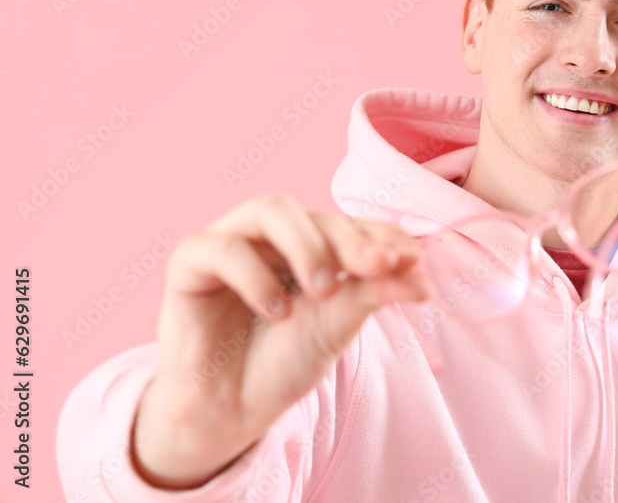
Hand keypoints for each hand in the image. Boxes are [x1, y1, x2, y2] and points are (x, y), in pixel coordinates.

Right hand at [130, 192, 432, 488]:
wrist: (230, 411)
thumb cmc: (283, 361)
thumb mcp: (338, 326)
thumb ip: (374, 293)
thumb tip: (424, 278)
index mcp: (312, 244)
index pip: (351, 224)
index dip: (383, 235)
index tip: (413, 259)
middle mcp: (273, 235)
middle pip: (316, 214)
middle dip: (351, 239)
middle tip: (378, 268)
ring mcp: (231, 241)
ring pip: (270, 209)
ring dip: (306, 244)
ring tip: (324, 290)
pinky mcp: (190, 262)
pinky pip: (222, 247)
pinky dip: (255, 276)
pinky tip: (277, 311)